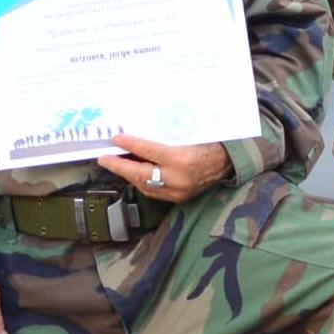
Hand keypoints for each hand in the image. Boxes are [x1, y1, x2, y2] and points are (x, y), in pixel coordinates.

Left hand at [92, 134, 230, 204]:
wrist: (229, 162)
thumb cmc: (210, 143)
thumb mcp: (188, 134)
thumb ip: (164, 137)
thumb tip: (138, 136)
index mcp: (181, 158)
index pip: (148, 151)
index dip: (130, 145)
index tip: (116, 139)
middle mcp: (178, 178)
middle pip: (141, 173)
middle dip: (120, 166)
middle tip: (104, 159)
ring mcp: (178, 191)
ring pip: (145, 185)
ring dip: (129, 175)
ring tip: (116, 165)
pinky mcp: (179, 198)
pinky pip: (154, 191)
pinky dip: (142, 182)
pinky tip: (134, 174)